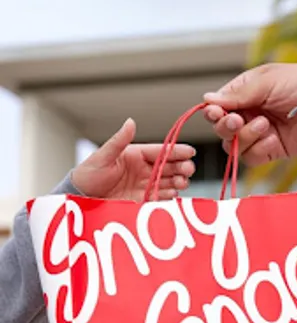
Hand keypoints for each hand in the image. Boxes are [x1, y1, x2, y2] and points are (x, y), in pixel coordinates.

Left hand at [71, 119, 195, 200]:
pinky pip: (160, 197)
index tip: (190, 152)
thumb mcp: (102, 156)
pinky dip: (169, 196)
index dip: (176, 151)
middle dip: (182, 167)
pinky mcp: (141, 200)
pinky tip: (174, 194)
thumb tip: (131, 121)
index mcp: (135, 155)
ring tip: (183, 183)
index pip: (160, 151)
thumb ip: (118, 141)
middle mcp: (142, 169)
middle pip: (168, 166)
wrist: (80, 198)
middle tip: (188, 170)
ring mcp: (143, 185)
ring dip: (178, 182)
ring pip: (168, 181)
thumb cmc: (88, 174)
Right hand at [203, 63, 296, 165]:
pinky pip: (251, 157)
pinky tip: (272, 139)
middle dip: (226, 127)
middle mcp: (247, 115)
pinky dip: (259, 150)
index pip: (216, 107)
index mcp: (243, 94)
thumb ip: (237, 94)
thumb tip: (207, 100)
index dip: (213, 113)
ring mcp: (258, 134)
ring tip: (265, 125)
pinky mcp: (270, 150)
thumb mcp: (266, 82)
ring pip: (233, 146)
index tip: (216, 113)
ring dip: (245, 137)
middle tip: (237, 121)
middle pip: (221, 129)